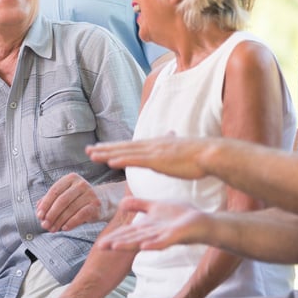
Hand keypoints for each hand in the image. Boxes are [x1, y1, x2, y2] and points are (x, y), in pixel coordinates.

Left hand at [37, 174, 120, 231]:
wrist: (103, 201)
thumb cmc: (79, 199)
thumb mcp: (65, 196)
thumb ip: (51, 200)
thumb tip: (38, 208)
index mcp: (71, 178)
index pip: (54, 191)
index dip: (45, 204)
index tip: (39, 215)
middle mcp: (81, 184)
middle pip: (61, 200)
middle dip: (51, 214)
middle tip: (44, 225)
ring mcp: (90, 194)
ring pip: (70, 209)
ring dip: (59, 221)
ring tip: (52, 229)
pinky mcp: (96, 205)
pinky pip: (81, 215)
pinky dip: (71, 223)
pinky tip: (64, 228)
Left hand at [86, 135, 213, 180]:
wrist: (210, 153)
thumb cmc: (198, 154)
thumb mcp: (181, 147)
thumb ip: (172, 142)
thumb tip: (171, 135)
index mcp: (156, 145)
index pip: (131, 146)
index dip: (115, 147)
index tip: (101, 148)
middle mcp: (151, 146)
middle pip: (123, 147)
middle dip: (104, 149)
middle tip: (87, 150)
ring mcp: (153, 152)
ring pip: (125, 153)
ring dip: (107, 154)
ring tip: (92, 156)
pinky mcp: (158, 160)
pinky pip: (136, 160)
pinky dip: (122, 160)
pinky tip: (110, 162)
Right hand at [97, 198, 209, 251]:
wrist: (203, 221)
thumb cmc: (181, 216)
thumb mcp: (155, 207)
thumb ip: (139, 205)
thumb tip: (121, 202)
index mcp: (148, 227)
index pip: (127, 232)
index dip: (114, 236)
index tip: (100, 243)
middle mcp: (153, 234)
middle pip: (132, 239)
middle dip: (117, 243)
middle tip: (101, 247)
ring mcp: (164, 236)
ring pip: (144, 241)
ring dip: (130, 245)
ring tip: (115, 247)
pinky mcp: (175, 236)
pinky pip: (163, 241)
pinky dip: (153, 244)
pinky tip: (144, 246)